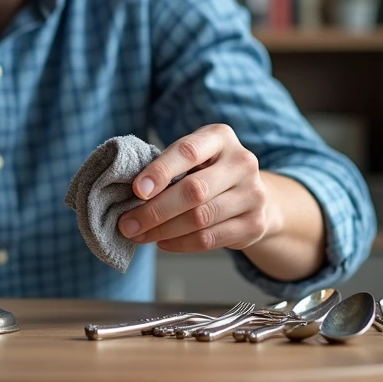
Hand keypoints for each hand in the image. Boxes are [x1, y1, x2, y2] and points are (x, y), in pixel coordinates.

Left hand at [118, 124, 274, 252]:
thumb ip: (168, 167)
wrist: (252, 195)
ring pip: (200, 218)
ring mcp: (253, 194)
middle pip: (194, 190)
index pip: (188, 152)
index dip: (160, 171)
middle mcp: (242, 162)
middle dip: (155, 211)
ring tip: (139, 235)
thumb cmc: (208, 172)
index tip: (136, 190)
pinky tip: (162, 242)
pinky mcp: (255, 224)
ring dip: (163, 230)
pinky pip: (210, 239)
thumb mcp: (193, 157)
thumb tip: (132, 194)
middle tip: (127, 224)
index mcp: (220, 137)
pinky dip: (180, 243)